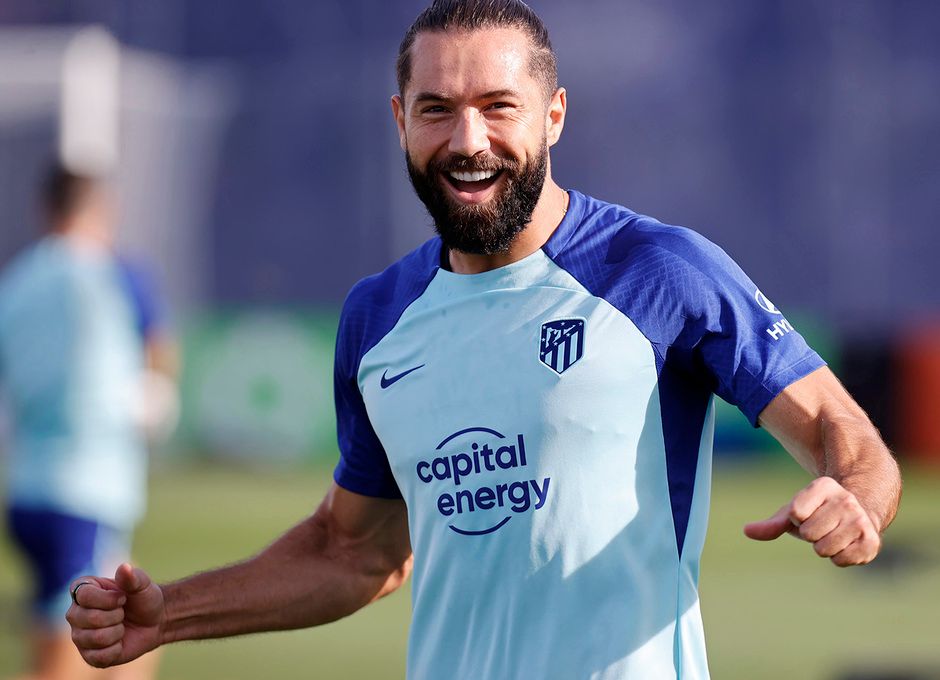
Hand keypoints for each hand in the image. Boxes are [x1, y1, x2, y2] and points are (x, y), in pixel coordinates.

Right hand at [67, 563, 165, 666]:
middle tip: (122, 613)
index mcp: (84, 590)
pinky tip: (119, 642)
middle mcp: (75, 613)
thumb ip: (133, 577)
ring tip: (121, 626)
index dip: (108, 599)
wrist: (154, 622)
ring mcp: (79, 636)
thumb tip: (124, 568)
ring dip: (117, 632)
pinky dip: (116, 649)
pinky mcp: (88, 655)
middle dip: (116, 616)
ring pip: (95, 638)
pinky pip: (99, 657)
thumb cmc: (144, 599)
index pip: (84, 596)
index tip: (123, 598)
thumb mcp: (143, 585)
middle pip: (88, 618)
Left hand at [743, 476, 881, 566]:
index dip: (796, 519)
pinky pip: (840, 561)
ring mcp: (861, 520)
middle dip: (811, 535)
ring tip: (834, 535)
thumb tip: (746, 531)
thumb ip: (772, 524)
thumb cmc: (819, 513)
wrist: (861, 514)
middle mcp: (846, 500)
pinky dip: (839, 558)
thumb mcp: (795, 513)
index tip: (807, 513)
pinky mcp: (872, 542)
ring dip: (824, 547)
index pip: (795, 513)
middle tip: (823, 526)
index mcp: (824, 486)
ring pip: (823, 549)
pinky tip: (846, 545)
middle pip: (809, 533)